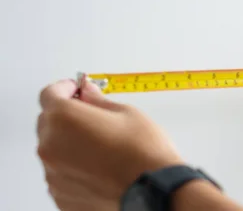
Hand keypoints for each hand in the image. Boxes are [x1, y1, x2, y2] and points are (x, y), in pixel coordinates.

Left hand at [37, 79, 183, 209]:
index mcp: (63, 119)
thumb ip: (98, 102)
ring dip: (70, 144)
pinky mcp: (61, 194)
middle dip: (67, 117)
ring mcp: (53, 174)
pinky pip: (62, 173)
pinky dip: (75, 168)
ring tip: (102, 148)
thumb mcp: (127, 114)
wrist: (154, 191)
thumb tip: (88, 94)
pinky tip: (100, 167)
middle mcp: (50, 146)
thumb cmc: (144, 154)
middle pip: (49, 122)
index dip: (65, 88)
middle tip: (94, 118)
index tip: (76, 89)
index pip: (50, 94)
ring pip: (55, 150)